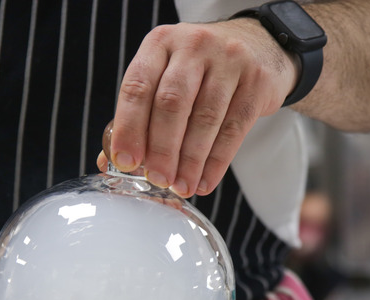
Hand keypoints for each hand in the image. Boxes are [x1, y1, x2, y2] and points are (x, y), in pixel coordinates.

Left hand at [103, 19, 297, 196]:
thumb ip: (140, 114)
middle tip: (158, 179)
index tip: (125, 161)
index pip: (138, 86)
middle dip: (162, 148)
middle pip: (171, 103)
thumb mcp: (167, 75)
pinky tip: (204, 181)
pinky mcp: (257, 81)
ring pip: (204, 118)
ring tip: (181, 186)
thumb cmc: (201, 69)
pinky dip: (217, 161)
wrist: (259, 45)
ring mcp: (229, 60)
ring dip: (190, 161)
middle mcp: (194, 45)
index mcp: (161, 43)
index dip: (129, 127)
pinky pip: (233, 129)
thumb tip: (110, 163)